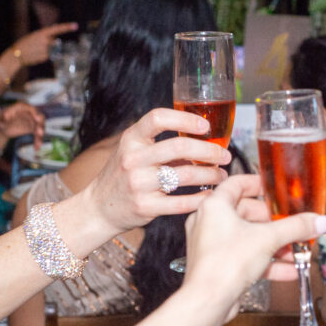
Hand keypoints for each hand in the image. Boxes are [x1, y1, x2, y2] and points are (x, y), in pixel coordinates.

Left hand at [0, 102, 44, 149]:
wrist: (1, 127)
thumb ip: (2, 118)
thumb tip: (6, 117)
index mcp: (21, 108)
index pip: (30, 108)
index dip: (35, 113)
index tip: (37, 118)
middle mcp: (29, 113)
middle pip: (39, 118)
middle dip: (40, 125)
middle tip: (40, 133)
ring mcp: (32, 121)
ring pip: (40, 127)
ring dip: (40, 136)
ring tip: (37, 145)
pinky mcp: (33, 128)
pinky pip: (38, 134)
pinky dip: (38, 141)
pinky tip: (36, 147)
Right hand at [12, 23, 78, 65]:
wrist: (16, 54)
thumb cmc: (24, 44)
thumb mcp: (34, 36)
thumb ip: (44, 36)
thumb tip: (55, 37)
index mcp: (41, 33)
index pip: (56, 29)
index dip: (66, 27)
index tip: (75, 26)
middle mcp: (45, 41)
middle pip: (55, 42)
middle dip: (51, 44)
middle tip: (39, 46)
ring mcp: (46, 50)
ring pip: (52, 50)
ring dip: (47, 50)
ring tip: (36, 51)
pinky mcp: (46, 57)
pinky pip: (49, 56)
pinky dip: (44, 55)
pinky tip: (36, 55)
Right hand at [83, 108, 230, 234]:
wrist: (100, 207)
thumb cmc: (125, 175)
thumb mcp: (135, 151)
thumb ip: (162, 143)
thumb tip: (205, 138)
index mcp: (131, 139)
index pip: (157, 118)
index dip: (185, 119)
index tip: (206, 126)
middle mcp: (132, 158)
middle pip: (179, 147)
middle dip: (210, 150)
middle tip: (225, 155)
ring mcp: (138, 183)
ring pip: (186, 175)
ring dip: (211, 174)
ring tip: (221, 175)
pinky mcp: (146, 207)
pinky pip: (183, 202)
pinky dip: (202, 198)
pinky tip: (211, 195)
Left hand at [182, 174, 325, 309]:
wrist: (208, 302)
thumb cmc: (225, 264)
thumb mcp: (268, 239)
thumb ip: (297, 227)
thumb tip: (320, 221)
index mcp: (215, 206)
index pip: (237, 184)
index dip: (258, 184)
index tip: (275, 189)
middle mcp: (210, 222)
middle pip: (248, 214)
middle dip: (275, 223)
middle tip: (294, 224)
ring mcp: (214, 245)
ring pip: (250, 238)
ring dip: (275, 244)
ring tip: (297, 250)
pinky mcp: (220, 265)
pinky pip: (247, 257)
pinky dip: (268, 261)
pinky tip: (291, 270)